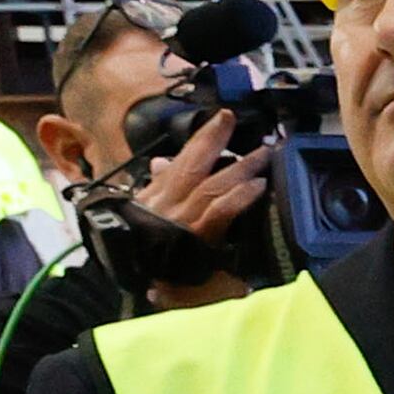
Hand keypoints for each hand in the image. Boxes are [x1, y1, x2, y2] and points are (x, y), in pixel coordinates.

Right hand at [124, 123, 272, 284]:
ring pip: (213, 184)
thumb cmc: (141, 247)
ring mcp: (182, 218)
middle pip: (193, 162)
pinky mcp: (195, 236)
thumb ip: (158, 185)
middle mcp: (168, 200)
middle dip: (214, 137)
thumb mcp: (145, 212)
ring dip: (241, 167)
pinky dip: (240, 196)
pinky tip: (258, 186)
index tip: (221, 118)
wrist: (130, 275)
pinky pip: (220, 210)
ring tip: (264, 154)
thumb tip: (161, 162)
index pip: (182, 158)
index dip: (202, 137)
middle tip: (235, 119)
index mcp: (157, 193)